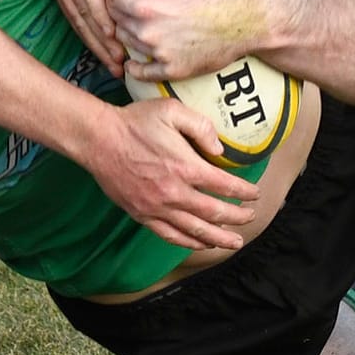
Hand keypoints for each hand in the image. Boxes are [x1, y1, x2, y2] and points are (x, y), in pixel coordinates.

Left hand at [47, 0, 122, 72]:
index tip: (109, 62)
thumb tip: (108, 5)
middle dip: (98, 49)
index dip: (92, 44)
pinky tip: (114, 32)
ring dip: (102, 39)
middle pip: (78, 23)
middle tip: (116, 70)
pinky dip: (102, 17)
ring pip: (83, 14)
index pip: (75, 21)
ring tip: (119, 58)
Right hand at [79, 98, 261, 249]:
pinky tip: (200, 244)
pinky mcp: (142, 215)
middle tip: (251, 218)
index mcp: (185, 166)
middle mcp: (174, 192)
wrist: (98, 139)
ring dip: (218, 238)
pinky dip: (189, 242)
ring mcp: (157, 207)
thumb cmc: (135, 122)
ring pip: (195, 231)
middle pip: (214, 213)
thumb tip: (219, 150)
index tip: (255, 195)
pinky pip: (170, 235)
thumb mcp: (172, 110)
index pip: (225, 186)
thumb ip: (201, 127)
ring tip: (234, 242)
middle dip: (237, 217)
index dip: (244, 192)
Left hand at [108, 0, 263, 81]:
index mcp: (145, 5)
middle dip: (118, 10)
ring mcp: (159, 54)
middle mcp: (147, 32)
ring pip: (127, 43)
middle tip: (128, 3)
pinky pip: (141, 73)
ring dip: (128, 32)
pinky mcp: (172, 70)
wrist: (246, 18)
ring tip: (139, 23)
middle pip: (116, 21)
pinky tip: (135, 61)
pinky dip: (134, 67)